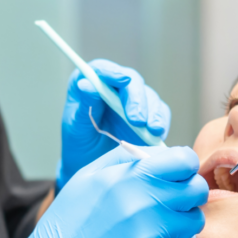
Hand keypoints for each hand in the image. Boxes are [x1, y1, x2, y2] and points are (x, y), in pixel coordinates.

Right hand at [0, 146, 206, 237]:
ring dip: (182, 223)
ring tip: (159, 227)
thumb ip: (125, 159)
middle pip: (197, 189)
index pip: (185, 160)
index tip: (176, 176)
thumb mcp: (87, 177)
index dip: (184, 167)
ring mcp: (153, 234)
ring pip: (195, 220)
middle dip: (188, 195)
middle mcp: (146, 202)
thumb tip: (159, 152)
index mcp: (130, 176)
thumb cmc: (69, 223)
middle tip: (172, 203)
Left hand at [56, 59, 170, 191]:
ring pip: (150, 97)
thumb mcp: (76, 128)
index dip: (114, 73)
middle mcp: (115, 88)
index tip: (123, 80)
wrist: (92, 167)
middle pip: (132, 83)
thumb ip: (84, 106)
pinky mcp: (149, 116)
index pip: (103, 70)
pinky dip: (161, 123)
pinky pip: (160, 114)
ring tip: (152, 130)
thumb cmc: (79, 145)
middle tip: (137, 119)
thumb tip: (86, 84)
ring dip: (153, 113)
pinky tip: (158, 134)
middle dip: (137, 100)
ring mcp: (134, 101)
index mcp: (91, 84)